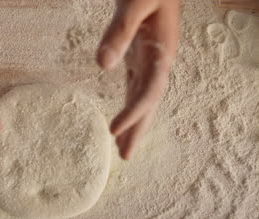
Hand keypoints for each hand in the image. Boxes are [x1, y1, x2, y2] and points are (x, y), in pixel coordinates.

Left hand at [96, 0, 179, 159]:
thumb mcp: (134, 4)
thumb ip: (119, 32)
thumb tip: (102, 64)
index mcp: (162, 52)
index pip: (148, 92)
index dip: (133, 114)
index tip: (113, 132)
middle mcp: (160, 61)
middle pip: (149, 103)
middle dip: (138, 130)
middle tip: (125, 156)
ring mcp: (152, 60)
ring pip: (143, 98)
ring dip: (134, 122)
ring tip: (123, 146)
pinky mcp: (142, 56)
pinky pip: (137, 86)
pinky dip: (130, 104)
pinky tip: (124, 116)